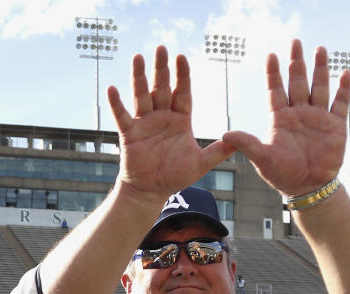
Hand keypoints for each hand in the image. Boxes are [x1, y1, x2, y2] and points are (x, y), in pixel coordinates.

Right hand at [108, 47, 233, 199]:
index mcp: (180, 120)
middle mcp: (162, 116)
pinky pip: (122, 116)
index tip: (182, 57)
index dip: (182, 76)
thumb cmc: (175, 175)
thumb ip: (217, 152)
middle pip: (162, 88)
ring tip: (138, 58)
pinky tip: (111, 88)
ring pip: (141, 95)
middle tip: (162, 48)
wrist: (152, 190)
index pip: (182, 93)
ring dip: (139, 77)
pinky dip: (116, 103)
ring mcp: (144, 123)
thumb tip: (237, 142)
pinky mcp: (129, 133)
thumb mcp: (200, 164)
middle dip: (162, 69)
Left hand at [223, 40, 348, 198]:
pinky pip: (340, 103)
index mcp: (280, 118)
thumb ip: (247, 144)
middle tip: (295, 41)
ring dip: (320, 69)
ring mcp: (318, 118)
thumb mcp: (262, 159)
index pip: (276, 90)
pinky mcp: (335, 126)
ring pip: (319, 87)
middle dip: (296, 63)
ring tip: (319, 49)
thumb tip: (225, 134)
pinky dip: (343, 89)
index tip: (271, 55)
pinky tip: (344, 73)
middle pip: (297, 82)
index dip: (273, 74)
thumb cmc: (283, 174)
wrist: (308, 188)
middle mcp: (299, 113)